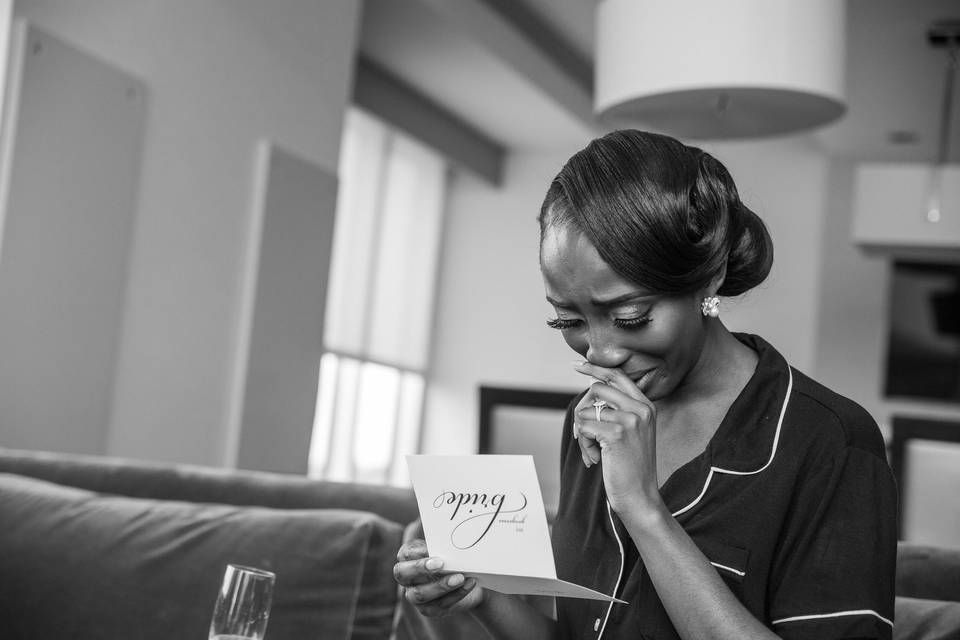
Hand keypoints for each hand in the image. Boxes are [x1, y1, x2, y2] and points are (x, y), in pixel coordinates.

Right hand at [393, 539, 483, 617]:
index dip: (417, 552)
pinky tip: (468, 584)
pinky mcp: (429, 609)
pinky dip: (456, 594)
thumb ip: (443, 543)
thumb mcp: (445, 548)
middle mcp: (407, 578)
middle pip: (402, 574)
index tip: (432, 549)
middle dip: (420, 568)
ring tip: (460, 577)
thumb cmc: (450, 558)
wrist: (464, 579)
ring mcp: (415, 596)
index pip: (404, 554)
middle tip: (441, 563)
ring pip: (420, 594)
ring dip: (441, 586)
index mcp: (407, 558)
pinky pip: (439, 605)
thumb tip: (449, 532)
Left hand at [572, 362, 662, 515]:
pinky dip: (583, 445)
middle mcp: (641, 408)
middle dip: (582, 410)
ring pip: (586, 411)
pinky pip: (583, 427)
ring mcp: (630, 419)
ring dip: (583, 435)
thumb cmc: (630, 467)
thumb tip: (590, 394)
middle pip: (597, 389)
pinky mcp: (616, 433)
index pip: (617, 375)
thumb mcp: (631, 433)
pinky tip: (595, 459)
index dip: (594, 368)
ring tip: (595, 453)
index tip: (576, 364)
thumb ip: (617, 411)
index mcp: (646, 406)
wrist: (640, 497)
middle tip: (583, 433)